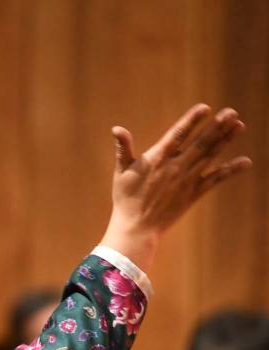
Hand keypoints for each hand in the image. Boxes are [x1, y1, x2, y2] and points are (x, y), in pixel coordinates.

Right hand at [101, 104, 251, 270]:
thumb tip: (116, 129)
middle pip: (200, 143)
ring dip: (226, 140)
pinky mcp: (194, 193)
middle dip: (217, 127)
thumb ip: (123, 148)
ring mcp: (187, 181)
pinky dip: (230, 170)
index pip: (177, 135)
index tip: (205, 108)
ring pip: (210, 156)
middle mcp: (175, 168)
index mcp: (157, 159)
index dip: (191, 120)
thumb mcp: (121, 171)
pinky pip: (215, 179)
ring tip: (239, 125)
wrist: (137, 228)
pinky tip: (245, 162)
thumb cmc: (126, 199)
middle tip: (231, 112)